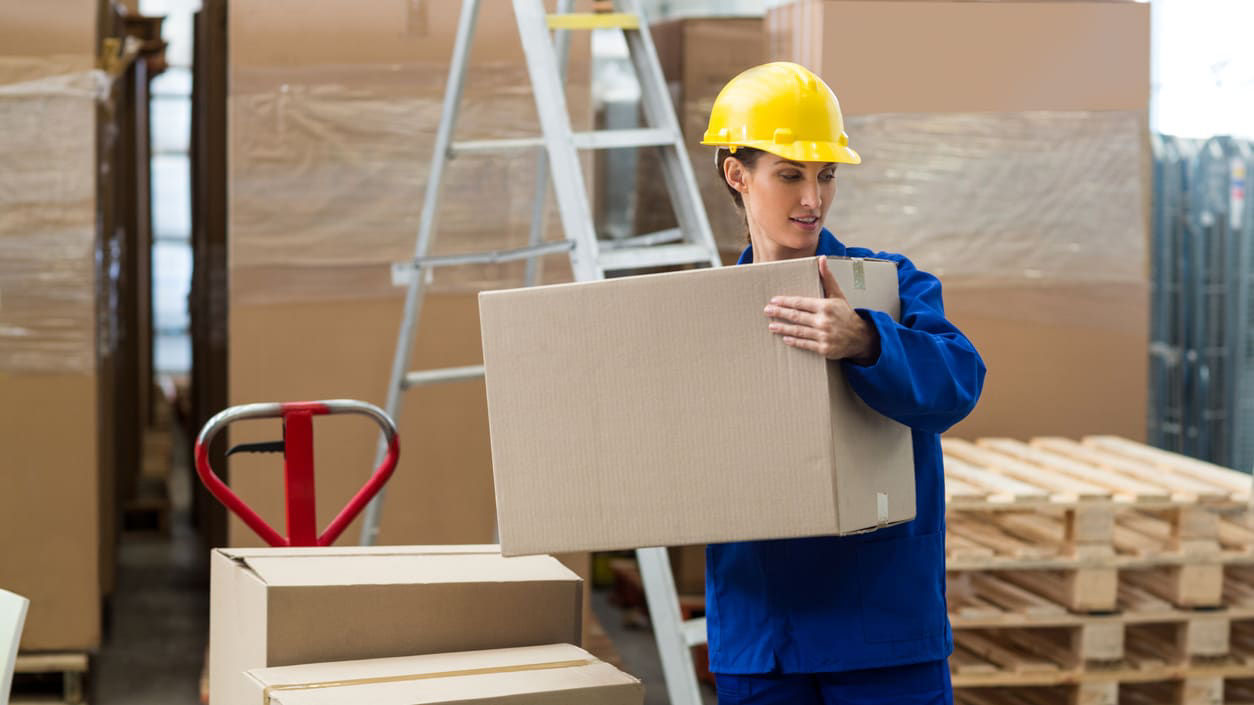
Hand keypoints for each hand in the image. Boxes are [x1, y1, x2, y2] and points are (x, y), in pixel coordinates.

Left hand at [763, 257, 879, 363]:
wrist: (860, 336)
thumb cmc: (846, 314)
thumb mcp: (837, 294)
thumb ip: (827, 277)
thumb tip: (822, 259)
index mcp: (826, 306)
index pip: (800, 303)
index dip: (785, 301)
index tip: (774, 300)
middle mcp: (824, 321)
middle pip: (796, 316)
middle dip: (779, 313)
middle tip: (767, 311)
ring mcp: (823, 335)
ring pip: (798, 331)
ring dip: (783, 328)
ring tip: (771, 326)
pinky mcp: (824, 348)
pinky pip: (805, 344)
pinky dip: (794, 341)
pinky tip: (785, 338)